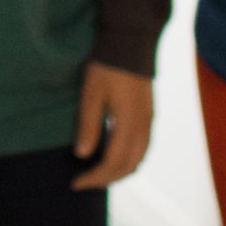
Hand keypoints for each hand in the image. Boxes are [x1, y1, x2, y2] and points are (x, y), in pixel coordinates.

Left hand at [70, 60, 153, 189]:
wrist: (131, 42)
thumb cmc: (107, 66)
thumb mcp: (91, 94)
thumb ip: (89, 125)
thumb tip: (82, 156)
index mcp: (129, 124)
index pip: (113, 164)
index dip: (95, 178)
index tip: (75, 183)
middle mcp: (144, 127)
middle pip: (129, 167)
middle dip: (106, 179)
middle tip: (84, 182)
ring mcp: (149, 121)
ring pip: (139, 159)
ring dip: (119, 171)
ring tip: (97, 173)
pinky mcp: (149, 114)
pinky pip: (142, 147)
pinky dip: (128, 159)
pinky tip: (113, 155)